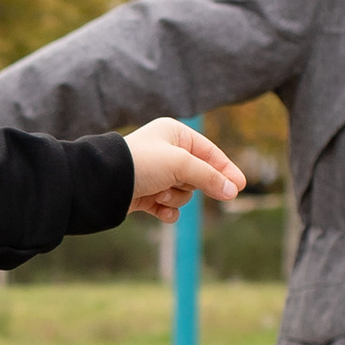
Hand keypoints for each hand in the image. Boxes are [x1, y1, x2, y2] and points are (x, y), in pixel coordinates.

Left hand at [124, 118, 248, 223]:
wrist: (102, 183)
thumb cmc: (142, 163)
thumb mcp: (181, 164)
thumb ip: (210, 177)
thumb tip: (233, 191)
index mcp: (175, 133)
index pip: (210, 152)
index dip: (226, 170)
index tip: (241, 187)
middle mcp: (166, 151)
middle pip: (198, 175)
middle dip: (191, 184)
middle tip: (181, 184)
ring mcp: (156, 174)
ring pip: (184, 193)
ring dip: (174, 197)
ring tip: (157, 192)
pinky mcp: (147, 194)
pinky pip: (169, 207)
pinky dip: (166, 210)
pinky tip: (158, 209)